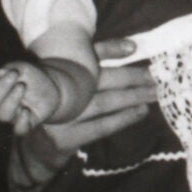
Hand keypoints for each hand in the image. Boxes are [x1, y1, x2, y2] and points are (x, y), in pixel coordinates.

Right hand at [0, 61, 60, 134]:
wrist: (52, 87)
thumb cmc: (31, 76)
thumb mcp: (20, 65)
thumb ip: (2, 60)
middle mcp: (0, 104)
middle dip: (1, 87)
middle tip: (14, 73)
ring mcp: (13, 114)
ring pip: (2, 115)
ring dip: (10, 101)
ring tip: (21, 86)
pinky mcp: (26, 123)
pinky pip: (19, 129)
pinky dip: (21, 123)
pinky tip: (26, 112)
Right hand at [35, 38, 157, 153]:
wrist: (35, 145)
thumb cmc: (63, 102)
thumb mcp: (73, 75)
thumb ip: (98, 55)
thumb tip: (133, 46)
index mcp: (59, 70)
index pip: (85, 55)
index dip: (112, 49)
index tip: (135, 48)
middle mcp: (57, 90)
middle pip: (100, 79)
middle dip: (132, 76)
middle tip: (155, 76)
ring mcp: (60, 116)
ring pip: (104, 102)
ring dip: (133, 97)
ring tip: (154, 93)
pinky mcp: (64, 138)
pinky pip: (100, 126)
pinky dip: (123, 118)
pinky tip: (141, 111)